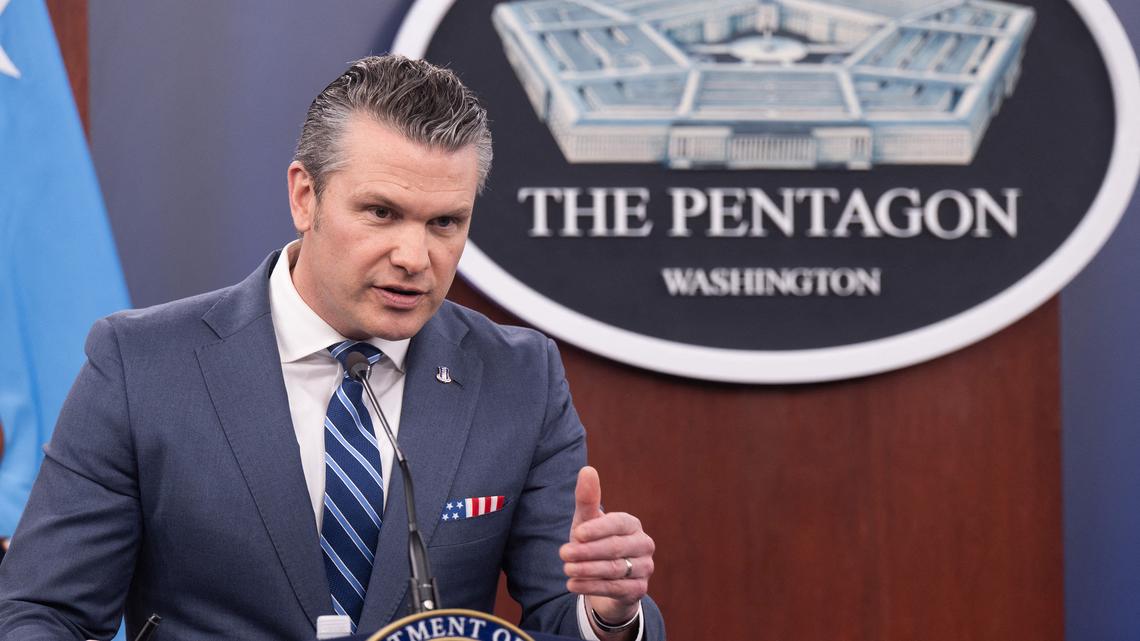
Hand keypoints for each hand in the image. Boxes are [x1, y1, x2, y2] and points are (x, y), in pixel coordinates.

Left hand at [560, 466, 654, 631]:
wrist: (607, 579)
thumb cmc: (594, 543)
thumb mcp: (587, 522)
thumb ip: (587, 499)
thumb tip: (587, 469)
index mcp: (632, 524)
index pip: (618, 524)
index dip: (598, 529)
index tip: (577, 534)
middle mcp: (643, 545)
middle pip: (615, 548)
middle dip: (587, 551)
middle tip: (563, 553)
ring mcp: (644, 568)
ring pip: (614, 570)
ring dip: (587, 570)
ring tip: (566, 570)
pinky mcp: (639, 590)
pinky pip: (615, 589)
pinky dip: (592, 587)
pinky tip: (573, 584)